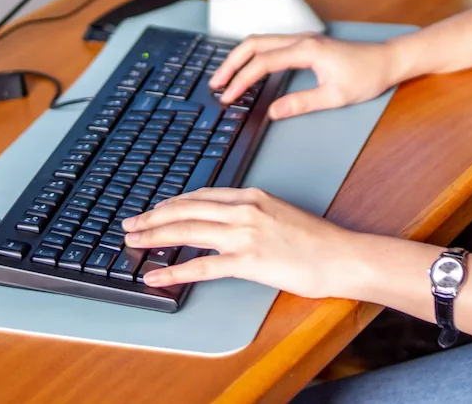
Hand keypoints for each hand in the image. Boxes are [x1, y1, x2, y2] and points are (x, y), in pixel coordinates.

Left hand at [122, 187, 364, 296]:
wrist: (341, 256)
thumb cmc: (317, 240)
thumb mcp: (281, 213)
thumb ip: (253, 214)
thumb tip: (229, 224)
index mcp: (252, 196)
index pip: (201, 195)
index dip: (173, 203)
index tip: (156, 210)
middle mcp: (244, 210)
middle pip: (187, 209)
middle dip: (153, 217)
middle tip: (131, 224)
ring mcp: (245, 235)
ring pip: (187, 231)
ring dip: (154, 236)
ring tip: (133, 243)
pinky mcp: (248, 262)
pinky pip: (202, 266)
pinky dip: (173, 270)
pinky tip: (156, 276)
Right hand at [210, 33, 399, 119]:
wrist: (388, 60)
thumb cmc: (367, 76)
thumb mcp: (335, 96)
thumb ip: (302, 103)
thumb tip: (274, 112)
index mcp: (306, 50)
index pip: (262, 62)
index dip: (241, 80)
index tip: (228, 96)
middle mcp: (301, 40)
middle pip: (254, 44)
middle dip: (231, 63)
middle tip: (216, 84)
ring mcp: (303, 39)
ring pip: (261, 41)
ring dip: (240, 57)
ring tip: (226, 77)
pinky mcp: (306, 44)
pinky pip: (272, 44)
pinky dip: (254, 55)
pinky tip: (249, 69)